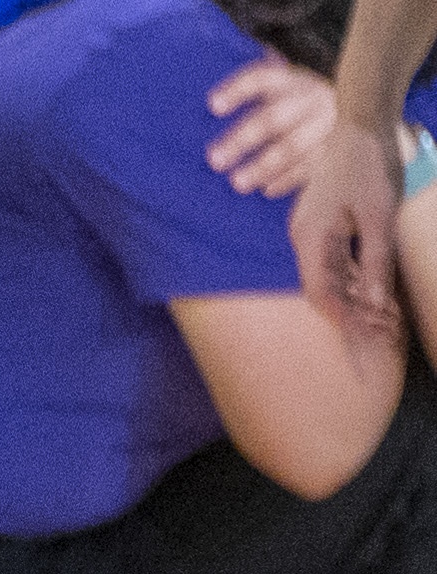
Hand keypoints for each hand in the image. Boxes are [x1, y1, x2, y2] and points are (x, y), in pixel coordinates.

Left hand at [210, 53, 340, 196]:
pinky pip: (310, 165)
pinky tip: (267, 190)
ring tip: (237, 183)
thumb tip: (211, 115)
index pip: (261, 78)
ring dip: (264, 166)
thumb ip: (246, 99)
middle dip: (243, 139)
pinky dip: (288, 178)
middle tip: (214, 160)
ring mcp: (324, 124)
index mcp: (290, 82)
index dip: (238, 90)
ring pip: (293, 146)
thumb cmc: (292, 104)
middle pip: (274, 118)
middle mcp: (309, 99)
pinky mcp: (333, 148)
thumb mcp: (276, 92)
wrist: (346, 108)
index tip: (213, 106)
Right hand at [292, 114, 406, 332]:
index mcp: (310, 239)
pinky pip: (333, 259)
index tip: (369, 335)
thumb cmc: (370, 165)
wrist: (361, 124)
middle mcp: (303, 238)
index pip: (320, 293)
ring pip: (328, 276)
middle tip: (383, 329)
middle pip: (322, 289)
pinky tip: (373, 286)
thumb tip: (376, 303)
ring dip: (354, 296)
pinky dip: (353, 277)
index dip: (344, 318)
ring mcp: (311, 231)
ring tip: (383, 313)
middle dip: (351, 312)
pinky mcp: (323, 223)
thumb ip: (376, 261)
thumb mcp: (379, 216)